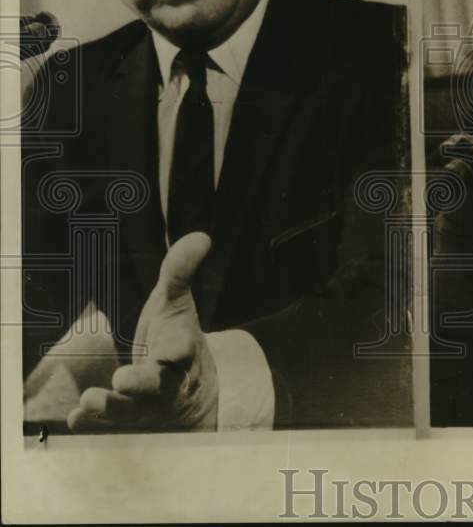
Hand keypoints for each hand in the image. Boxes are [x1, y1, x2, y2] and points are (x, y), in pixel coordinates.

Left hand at [67, 232, 218, 431]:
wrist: (192, 395)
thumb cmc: (175, 339)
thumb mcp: (177, 304)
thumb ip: (180, 273)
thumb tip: (200, 236)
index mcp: (182, 349)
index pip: (183, 349)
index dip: (178, 351)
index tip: (171, 352)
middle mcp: (169, 381)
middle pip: (159, 386)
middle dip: (142, 384)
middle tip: (123, 380)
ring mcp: (150, 407)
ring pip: (134, 413)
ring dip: (112, 408)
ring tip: (90, 400)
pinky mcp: (130, 424)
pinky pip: (114, 430)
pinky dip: (96, 427)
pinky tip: (77, 420)